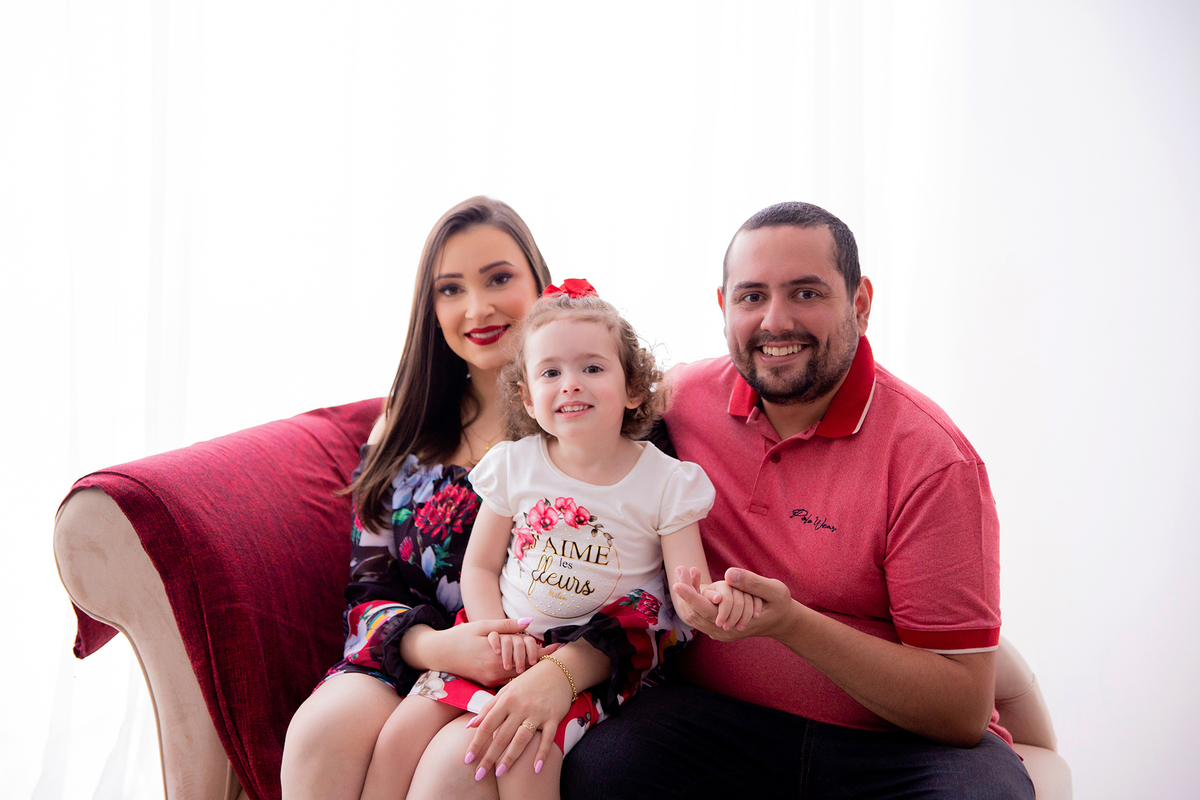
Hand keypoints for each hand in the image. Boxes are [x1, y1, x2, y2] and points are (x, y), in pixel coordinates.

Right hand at [404, 618, 557, 685]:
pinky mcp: (487, 684)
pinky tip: (525, 665)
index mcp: (496, 655)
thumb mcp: (483, 626)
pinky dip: (518, 673)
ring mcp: (491, 680)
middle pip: (526, 668)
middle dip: (539, 660)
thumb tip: (529, 622)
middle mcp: (495, 671)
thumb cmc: (461, 636)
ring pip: (518, 676)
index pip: (527, 655)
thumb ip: (506, 626)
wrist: (438, 654)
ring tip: (545, 659)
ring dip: (529, 667)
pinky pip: (508, 680)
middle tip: (555, 652)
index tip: (560, 647)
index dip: (545, 652)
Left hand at [462, 658, 572, 779]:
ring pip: (521, 739)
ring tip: (500, 773)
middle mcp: (520, 707)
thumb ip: (488, 708)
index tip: (467, 759)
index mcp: (506, 700)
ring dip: (510, 757)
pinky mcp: (553, 717)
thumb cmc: (529, 682)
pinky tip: (536, 768)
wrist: (558, 671)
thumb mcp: (506, 691)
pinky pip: (547, 738)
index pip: (487, 725)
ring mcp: (538, 713)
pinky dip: (542, 753)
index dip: (476, 743)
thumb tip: (470, 725)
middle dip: (489, 757)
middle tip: (479, 775)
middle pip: (502, 736)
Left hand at [673, 566, 793, 641]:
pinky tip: (694, 577)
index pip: (704, 611)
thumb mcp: (773, 590)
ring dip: (686, 593)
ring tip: (683, 570)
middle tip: (679, 569)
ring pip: (693, 614)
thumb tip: (728, 574)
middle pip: (693, 613)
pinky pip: (699, 612)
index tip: (677, 583)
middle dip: (684, 591)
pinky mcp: (717, 625)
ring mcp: (718, 631)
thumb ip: (751, 582)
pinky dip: (694, 596)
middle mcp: (722, 632)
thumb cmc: (780, 604)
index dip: (690, 596)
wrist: (782, 621)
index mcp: (734, 625)